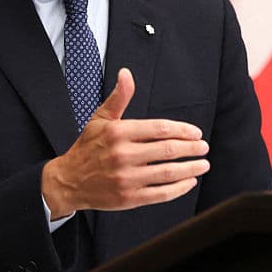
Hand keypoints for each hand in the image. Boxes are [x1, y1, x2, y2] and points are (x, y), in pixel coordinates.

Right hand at [41, 68, 209, 219]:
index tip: (196, 133)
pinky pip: (161, 193)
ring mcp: (126, 178)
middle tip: (203, 147)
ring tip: (203, 164)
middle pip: (168, 150)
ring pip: (168, 172)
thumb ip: (119, 98)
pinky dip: (179, 188)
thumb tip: (126, 73)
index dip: (183, 130)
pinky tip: (189, 181)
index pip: (160, 129)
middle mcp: (123, 154)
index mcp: (118, 132)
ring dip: (190, 168)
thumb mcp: (100, 119)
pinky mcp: (129, 198)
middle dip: (191, 148)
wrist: (68, 180)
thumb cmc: (88, 147)